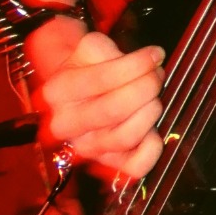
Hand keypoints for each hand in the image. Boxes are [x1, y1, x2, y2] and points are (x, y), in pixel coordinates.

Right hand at [34, 28, 165, 180]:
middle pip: (114, 108)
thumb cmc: (89, 68)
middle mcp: (65, 125)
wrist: (76, 94)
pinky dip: (152, 147)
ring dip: (150, 111)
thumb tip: (146, 60)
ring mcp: (85, 148)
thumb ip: (108, 50)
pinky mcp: (106, 165)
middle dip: (146, 86)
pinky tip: (154, 128)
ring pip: (126, 136)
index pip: (101, 79)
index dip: (136, 65)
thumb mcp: (89, 49)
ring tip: (155, 96)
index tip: (156, 54)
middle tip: (157, 74)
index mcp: (58, 91)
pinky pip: (136, 166)